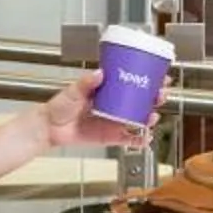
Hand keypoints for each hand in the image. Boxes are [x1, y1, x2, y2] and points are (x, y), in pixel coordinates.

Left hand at [40, 69, 154, 150]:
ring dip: (149, 117)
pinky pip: (129, 138)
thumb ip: (87, 83)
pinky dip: (139, 139)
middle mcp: (114, 105)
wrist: (50, 128)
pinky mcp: (111, 136)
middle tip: (160, 95)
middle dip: (154, 98)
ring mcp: (114, 121)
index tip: (161, 76)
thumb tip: (99, 73)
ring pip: (138, 119)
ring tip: (152, 116)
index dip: (149, 79)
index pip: (132, 82)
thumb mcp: (74, 90)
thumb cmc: (60, 106)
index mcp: (108, 90)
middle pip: (141, 100)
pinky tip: (147, 137)